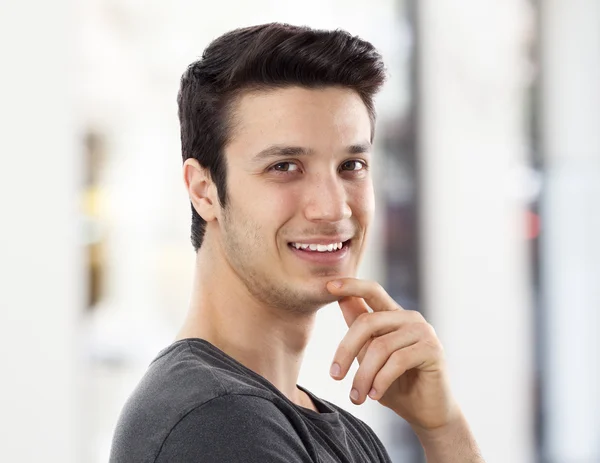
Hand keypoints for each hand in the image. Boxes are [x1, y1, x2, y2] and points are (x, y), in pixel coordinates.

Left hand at [326, 278, 460, 430]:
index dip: (351, 285)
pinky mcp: (432, 349)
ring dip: (363, 375)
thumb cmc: (396, 385)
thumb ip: (359, 329)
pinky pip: (397, 361)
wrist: (426, 412)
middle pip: (368, 322)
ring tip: (357, 396)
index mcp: (394, 315)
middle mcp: (409, 318)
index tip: (328, 286)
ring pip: (380, 346)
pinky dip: (381, 381)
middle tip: (334, 377)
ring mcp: (423, 331)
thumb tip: (341, 299)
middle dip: (346, 350)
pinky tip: (374, 395)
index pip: (372, 290)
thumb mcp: (370, 357)